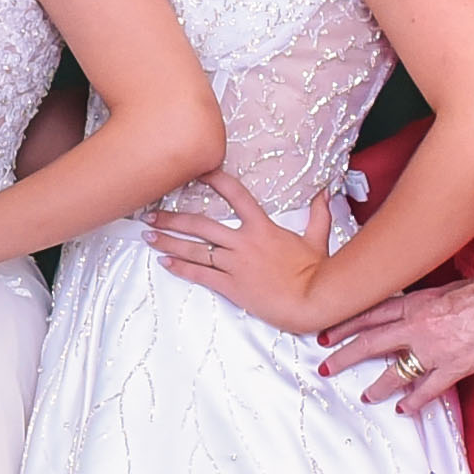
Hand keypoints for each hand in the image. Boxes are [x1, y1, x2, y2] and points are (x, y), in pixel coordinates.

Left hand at [146, 168, 346, 335]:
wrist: (312, 301)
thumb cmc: (316, 271)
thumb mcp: (318, 238)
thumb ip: (318, 213)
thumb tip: (325, 191)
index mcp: (262, 227)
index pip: (236, 194)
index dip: (216, 180)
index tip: (197, 172)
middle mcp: (243, 243)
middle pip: (200, 225)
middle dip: (172, 219)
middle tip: (150, 214)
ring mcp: (235, 265)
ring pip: (195, 250)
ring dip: (168, 242)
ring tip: (148, 236)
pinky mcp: (231, 287)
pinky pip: (200, 275)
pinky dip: (181, 267)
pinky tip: (165, 262)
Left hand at [318, 274, 473, 411]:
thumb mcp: (447, 289)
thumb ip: (423, 303)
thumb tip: (407, 312)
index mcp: (416, 302)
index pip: (369, 315)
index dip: (343, 326)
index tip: (326, 334)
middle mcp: (418, 326)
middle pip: (369, 343)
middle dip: (343, 356)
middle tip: (326, 367)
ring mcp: (435, 349)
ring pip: (395, 372)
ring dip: (377, 386)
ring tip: (366, 395)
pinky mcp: (455, 367)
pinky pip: (427, 390)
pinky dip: (414, 402)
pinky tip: (404, 409)